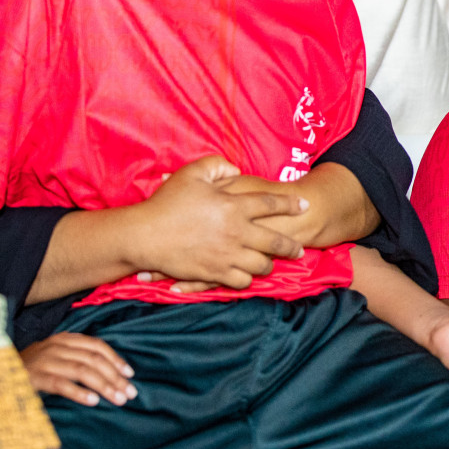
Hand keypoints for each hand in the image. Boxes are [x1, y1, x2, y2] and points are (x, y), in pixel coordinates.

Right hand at [20, 333, 135, 406]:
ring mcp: (45, 361)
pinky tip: (93, 401)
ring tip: (118, 399)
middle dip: (115, 377)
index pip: (97, 345)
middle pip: (94, 359)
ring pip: (82, 371)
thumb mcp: (56, 357)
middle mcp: (56, 346)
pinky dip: (79, 393)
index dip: (116, 359)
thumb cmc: (32, 368)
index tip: (130, 374)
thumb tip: (111, 374)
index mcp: (64, 339)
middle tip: (129, 393)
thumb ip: (78, 359)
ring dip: (104, 386)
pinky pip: (61, 384)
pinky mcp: (34, 377)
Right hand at [132, 156, 307, 291]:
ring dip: (268, 265)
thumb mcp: (192, 173)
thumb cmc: (166, 202)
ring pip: (261, 266)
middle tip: (299, 249)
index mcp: (234, 206)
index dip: (290, 204)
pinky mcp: (215, 273)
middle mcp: (237, 232)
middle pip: (275, 242)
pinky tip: (246, 275)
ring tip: (270, 263)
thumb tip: (235, 170)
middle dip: (291, 247)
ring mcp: (227, 255)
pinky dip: (246, 279)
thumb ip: (217, 166)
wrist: (144, 235)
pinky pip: (241, 281)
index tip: (305, 205)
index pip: (271, 204)